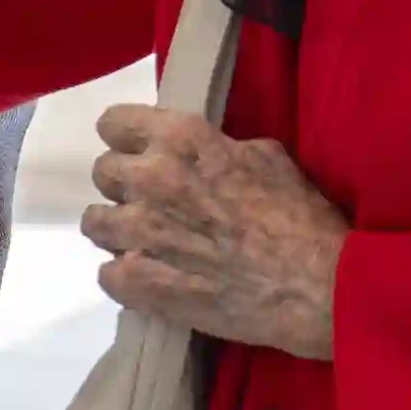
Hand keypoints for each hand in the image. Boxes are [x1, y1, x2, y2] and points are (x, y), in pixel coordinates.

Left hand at [85, 107, 348, 355]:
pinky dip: (125, 277)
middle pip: (104, 172)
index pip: (114, 123)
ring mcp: (138, 233)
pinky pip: (105, 274)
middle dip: (126, 186)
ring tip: (149, 244)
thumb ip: (218, 148)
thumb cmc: (301, 218)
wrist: (314, 286)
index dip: (126, 139)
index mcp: (181, 140)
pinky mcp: (137, 282)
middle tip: (155, 204)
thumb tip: (199, 153)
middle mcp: (150, 178)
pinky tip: (153, 278)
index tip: (139, 153)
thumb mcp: (268, 157)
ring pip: (96, 223)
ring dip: (119, 231)